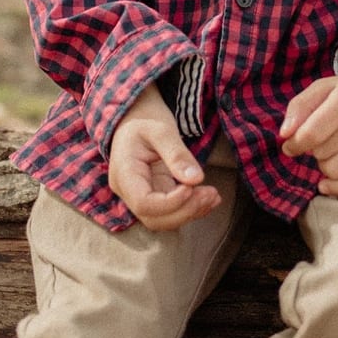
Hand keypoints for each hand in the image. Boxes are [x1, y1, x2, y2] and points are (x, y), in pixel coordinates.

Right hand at [108, 83, 221, 229]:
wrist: (135, 118)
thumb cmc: (145, 120)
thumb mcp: (161, 130)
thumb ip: (177, 154)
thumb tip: (196, 179)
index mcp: (124, 173)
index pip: (144, 203)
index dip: (171, 202)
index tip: (192, 187)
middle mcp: (128, 191)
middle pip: (154, 218)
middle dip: (185, 211)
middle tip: (211, 194)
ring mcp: (140, 195)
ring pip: (163, 220)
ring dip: (190, 212)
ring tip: (213, 196)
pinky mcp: (154, 195)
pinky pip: (171, 211)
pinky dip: (191, 208)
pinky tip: (209, 198)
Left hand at [279, 64, 337, 197]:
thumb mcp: (323, 88)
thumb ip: (299, 107)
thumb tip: (285, 136)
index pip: (311, 134)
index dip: (294, 144)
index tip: (290, 146)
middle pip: (322, 154)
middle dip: (315, 150)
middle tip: (324, 139)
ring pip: (334, 171)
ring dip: (326, 165)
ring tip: (334, 150)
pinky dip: (337, 187)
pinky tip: (327, 183)